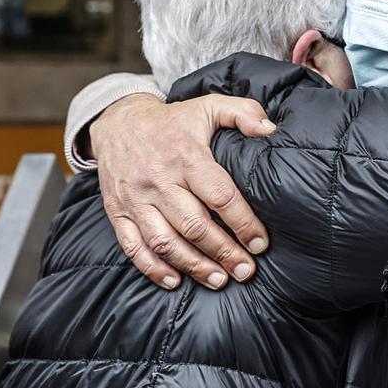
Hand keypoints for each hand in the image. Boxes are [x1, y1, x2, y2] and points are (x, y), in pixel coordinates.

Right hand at [90, 93, 275, 289]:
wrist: (117, 121)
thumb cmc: (173, 121)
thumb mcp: (208, 106)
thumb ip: (243, 112)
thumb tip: (270, 130)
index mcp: (186, 156)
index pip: (219, 196)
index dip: (243, 222)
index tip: (260, 243)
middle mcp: (159, 180)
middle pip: (194, 225)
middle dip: (223, 252)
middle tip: (246, 271)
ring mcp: (136, 199)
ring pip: (165, 242)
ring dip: (193, 266)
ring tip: (220, 281)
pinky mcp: (118, 212)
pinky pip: (133, 247)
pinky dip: (153, 268)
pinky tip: (176, 281)